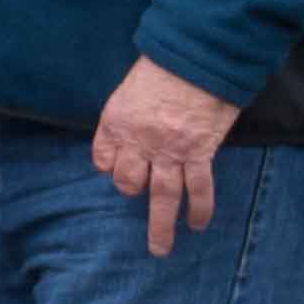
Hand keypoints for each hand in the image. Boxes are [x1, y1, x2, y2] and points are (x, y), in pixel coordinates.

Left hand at [92, 54, 234, 257]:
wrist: (198, 55)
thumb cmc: (164, 63)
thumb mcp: (131, 85)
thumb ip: (128, 113)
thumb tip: (133, 129)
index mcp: (117, 122)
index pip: (104, 157)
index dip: (111, 165)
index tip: (120, 166)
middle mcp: (139, 141)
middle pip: (128, 182)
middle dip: (133, 190)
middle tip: (141, 193)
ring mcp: (170, 150)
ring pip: (162, 197)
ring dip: (161, 227)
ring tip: (160, 249)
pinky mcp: (199, 152)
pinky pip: (198, 189)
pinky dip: (199, 210)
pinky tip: (197, 224)